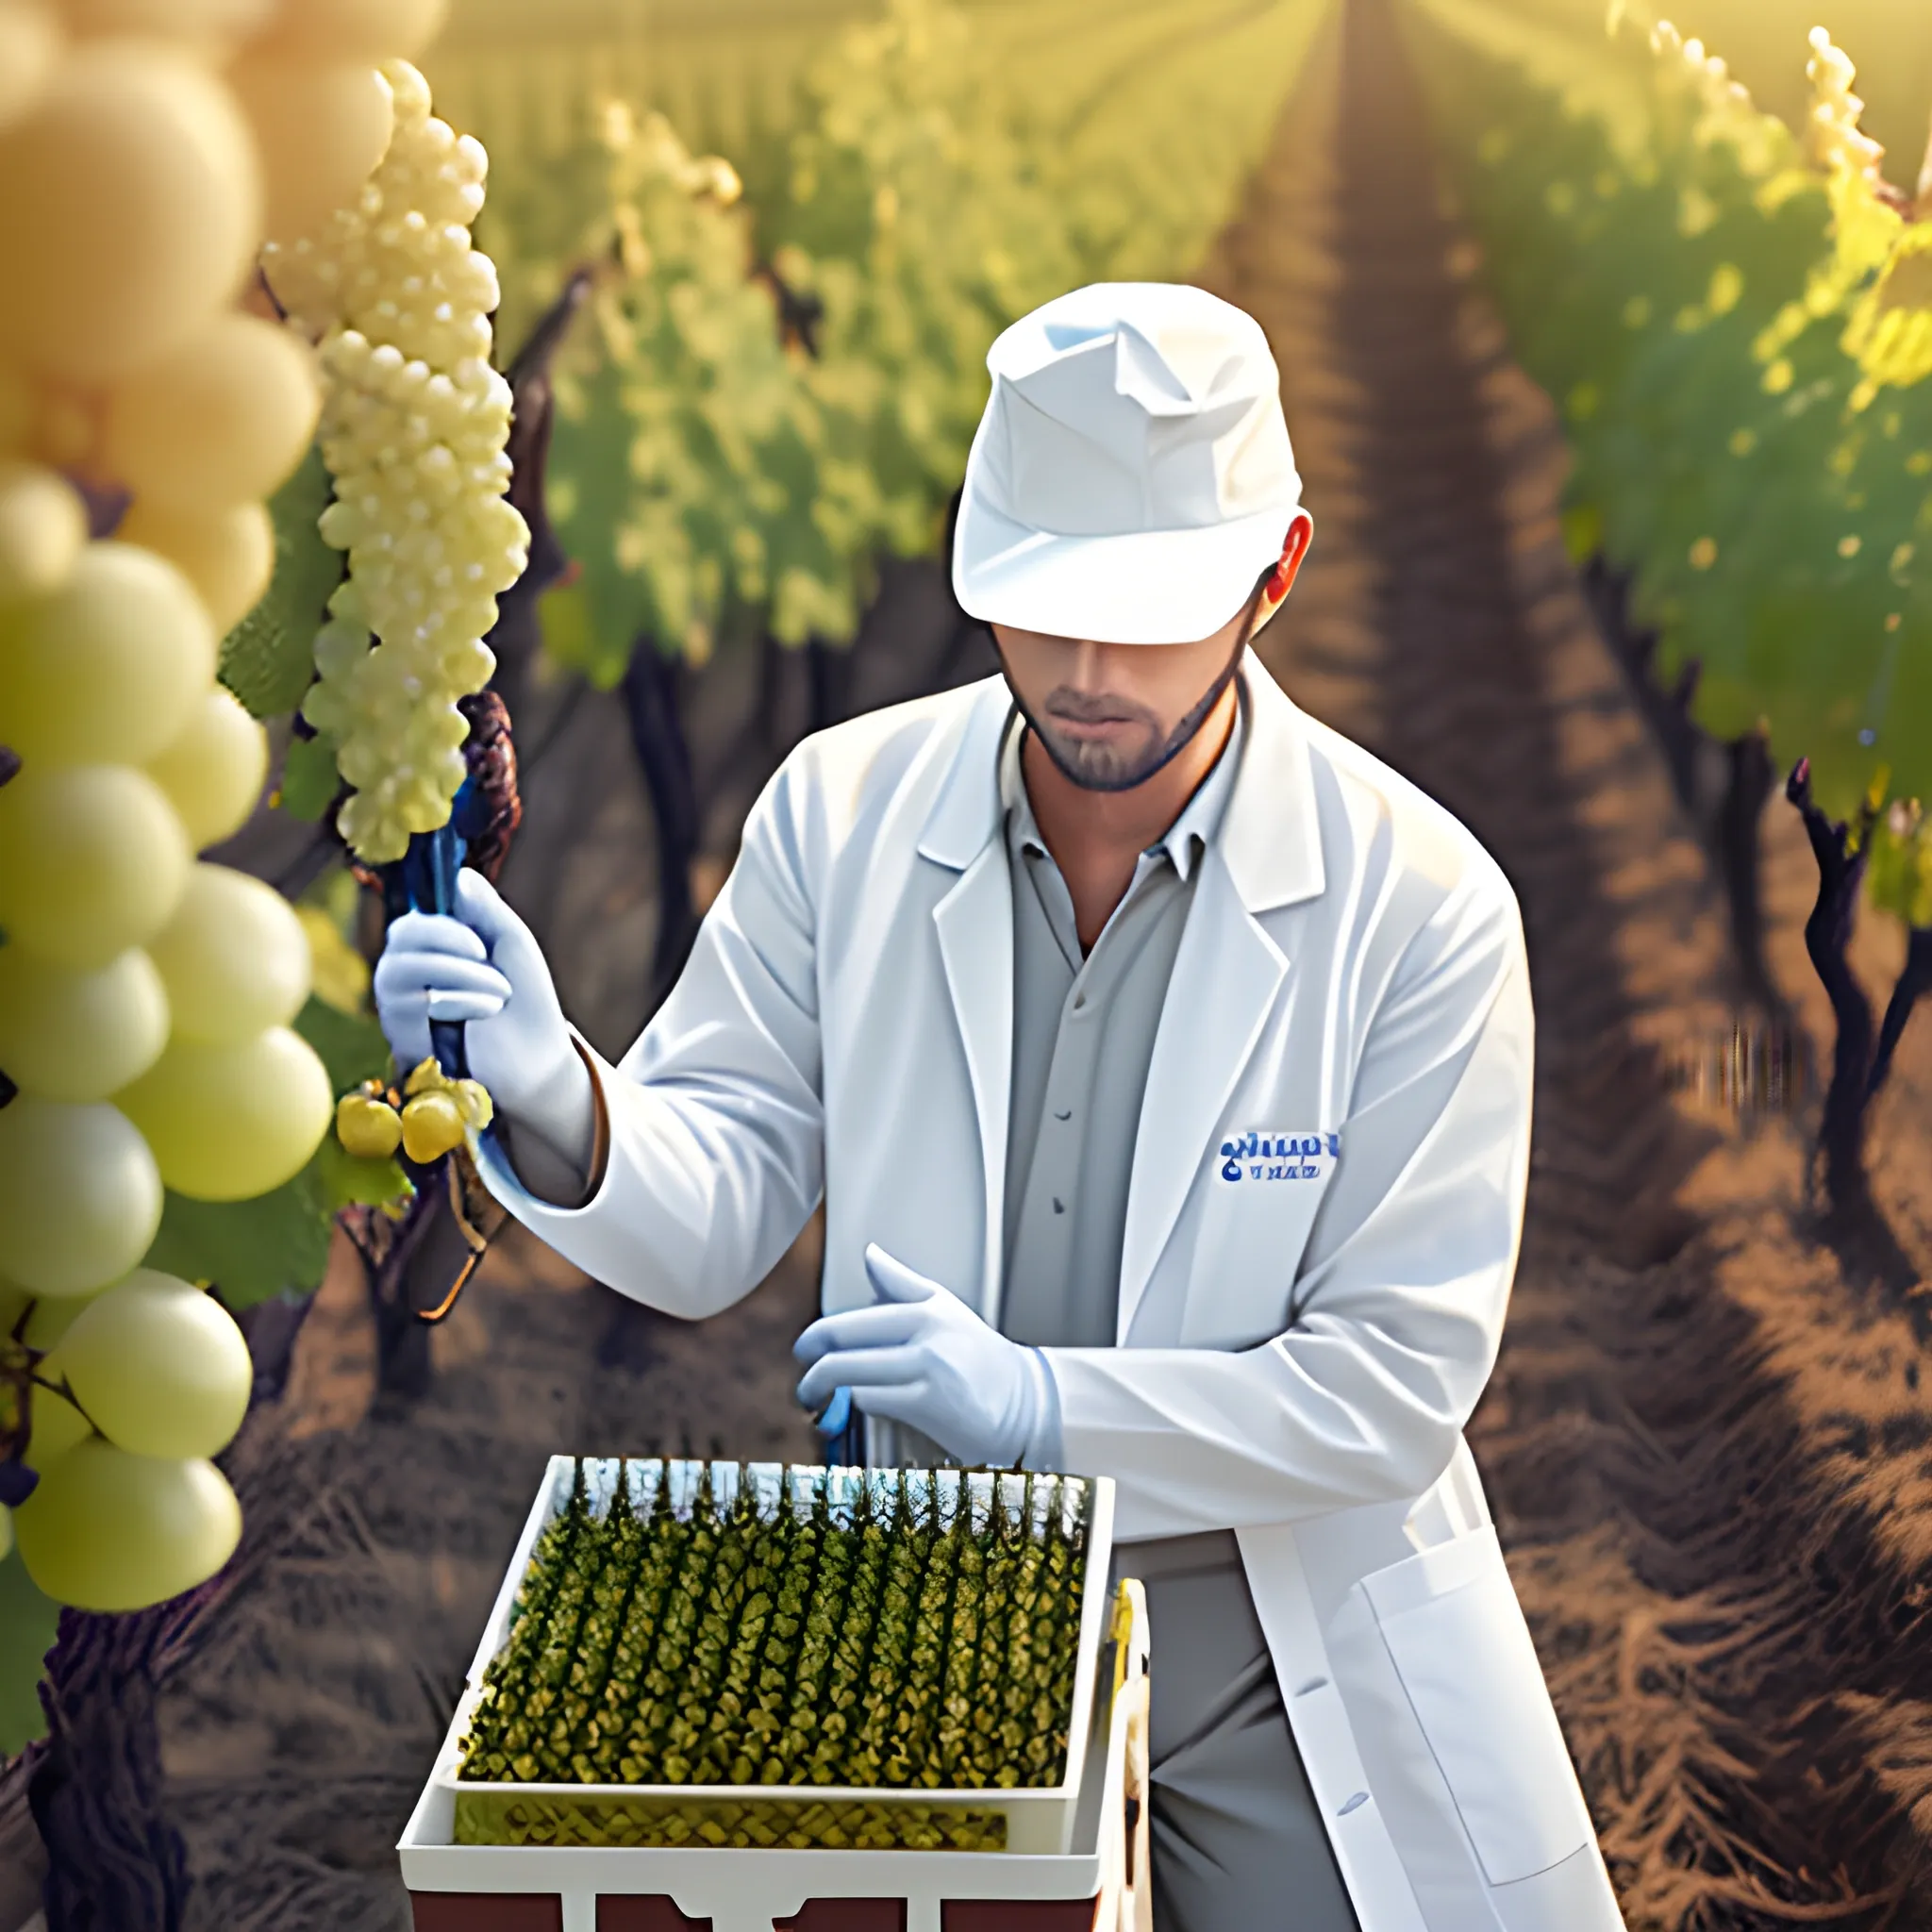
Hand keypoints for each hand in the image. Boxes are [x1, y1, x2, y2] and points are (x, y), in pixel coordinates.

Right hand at [372, 871, 591, 1162]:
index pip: (416, 914)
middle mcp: (413, 971)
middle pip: (400, 934)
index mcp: (438, 945)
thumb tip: (458, 873)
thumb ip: (486, 908)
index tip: (475, 923)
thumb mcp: (513, 944)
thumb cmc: (527, 1002)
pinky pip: (404, 1005)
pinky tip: (486, 1010)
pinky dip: (454, 1000)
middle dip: (444, 937)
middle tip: (485, 953)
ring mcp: (403, 1004)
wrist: (539, 1060)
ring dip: (455, 972)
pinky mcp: (402, 1037)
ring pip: (396, 967)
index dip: (438, 912)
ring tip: (498, 992)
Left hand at [794, 1245, 1060, 1468]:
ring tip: (817, 1400)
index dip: (816, 1336)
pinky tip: (856, 1407)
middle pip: (845, 1346)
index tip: (803, 1349)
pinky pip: (872, 1402)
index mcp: (925, 1308)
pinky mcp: (930, 1406)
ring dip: (826, 1391)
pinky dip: (857, 1405)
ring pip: (852, 1376)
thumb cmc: (979, 1356)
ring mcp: (928, 1369)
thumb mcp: (944, 1308)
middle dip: (812, 1367)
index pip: (853, 1319)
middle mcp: (925, 1334)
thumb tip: (869, 1254)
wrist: (1022, 1402)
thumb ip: (901, 1283)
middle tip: (803, 1380)